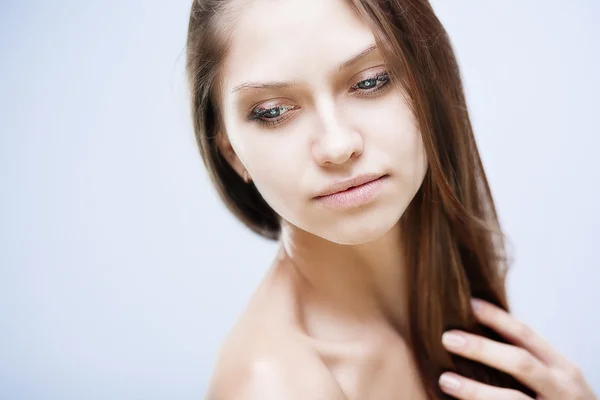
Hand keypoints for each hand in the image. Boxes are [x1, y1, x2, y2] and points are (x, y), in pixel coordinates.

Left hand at [438, 298, 596, 398]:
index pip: (526, 335)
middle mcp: (562, 389)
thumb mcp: (555, 379)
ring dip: (474, 390)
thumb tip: (477, 333)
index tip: (469, 303)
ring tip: (445, 380)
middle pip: (520, 363)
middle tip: (447, 338)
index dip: (497, 317)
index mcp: (562, 369)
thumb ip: (527, 360)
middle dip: (482, 349)